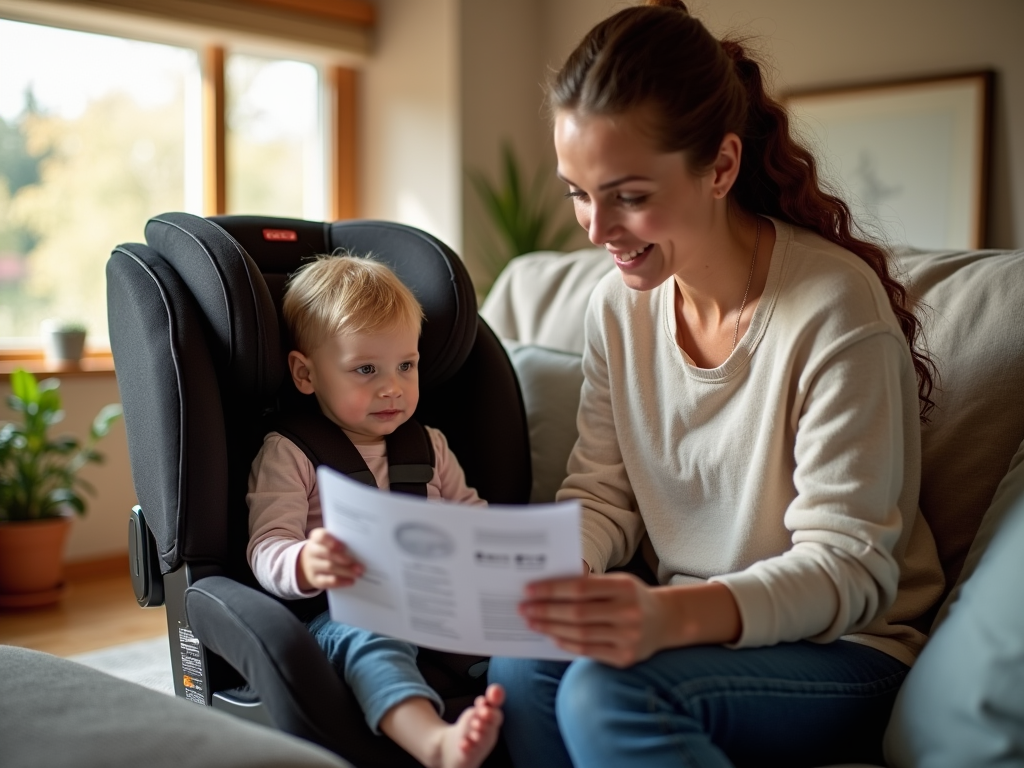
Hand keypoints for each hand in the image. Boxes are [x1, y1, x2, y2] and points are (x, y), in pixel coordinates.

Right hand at [297, 528, 363, 591]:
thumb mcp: (330, 542)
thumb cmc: (327, 549)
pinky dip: (340, 582)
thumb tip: (362, 546)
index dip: (332, 542)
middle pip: (327, 553)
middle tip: (360, 565)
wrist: (309, 563)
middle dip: (344, 559)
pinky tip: (350, 581)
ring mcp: (312, 566)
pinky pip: (326, 582)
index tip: (343, 546)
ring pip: (329, 567)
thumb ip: (343, 541)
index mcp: (317, 538)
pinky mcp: (315, 579)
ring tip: (358, 573)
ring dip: (346, 571)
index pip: (322, 536)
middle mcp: (312, 551)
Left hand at [519, 571, 665, 667]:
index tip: (528, 590)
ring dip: (551, 628)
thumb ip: (589, 582)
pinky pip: (588, 651)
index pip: (580, 588)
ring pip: (580, 634)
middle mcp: (628, 613)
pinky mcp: (625, 658)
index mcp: (624, 587)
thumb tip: (548, 586)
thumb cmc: (632, 596)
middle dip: (545, 611)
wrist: (665, 621)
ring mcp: (628, 638)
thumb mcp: (618, 581)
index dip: (551, 589)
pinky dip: (566, 643)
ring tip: (532, 622)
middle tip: (523, 608)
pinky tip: (551, 636)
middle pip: (577, 613)